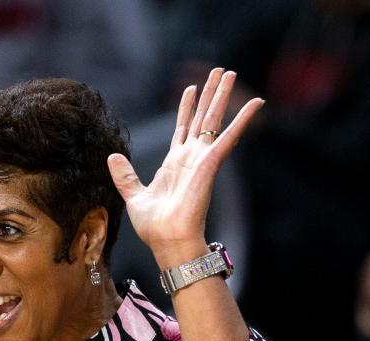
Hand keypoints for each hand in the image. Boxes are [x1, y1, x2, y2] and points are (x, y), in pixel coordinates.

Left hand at [107, 68, 263, 261]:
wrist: (167, 239)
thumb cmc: (154, 225)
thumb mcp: (133, 195)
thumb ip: (124, 175)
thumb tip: (112, 156)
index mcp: (174, 163)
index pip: (182, 128)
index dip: (186, 108)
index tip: (190, 89)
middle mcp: (191, 157)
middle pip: (201, 118)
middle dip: (209, 94)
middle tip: (218, 72)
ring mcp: (203, 158)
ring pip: (215, 119)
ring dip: (222, 96)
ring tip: (229, 72)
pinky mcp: (211, 163)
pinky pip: (230, 136)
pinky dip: (244, 119)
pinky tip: (257, 102)